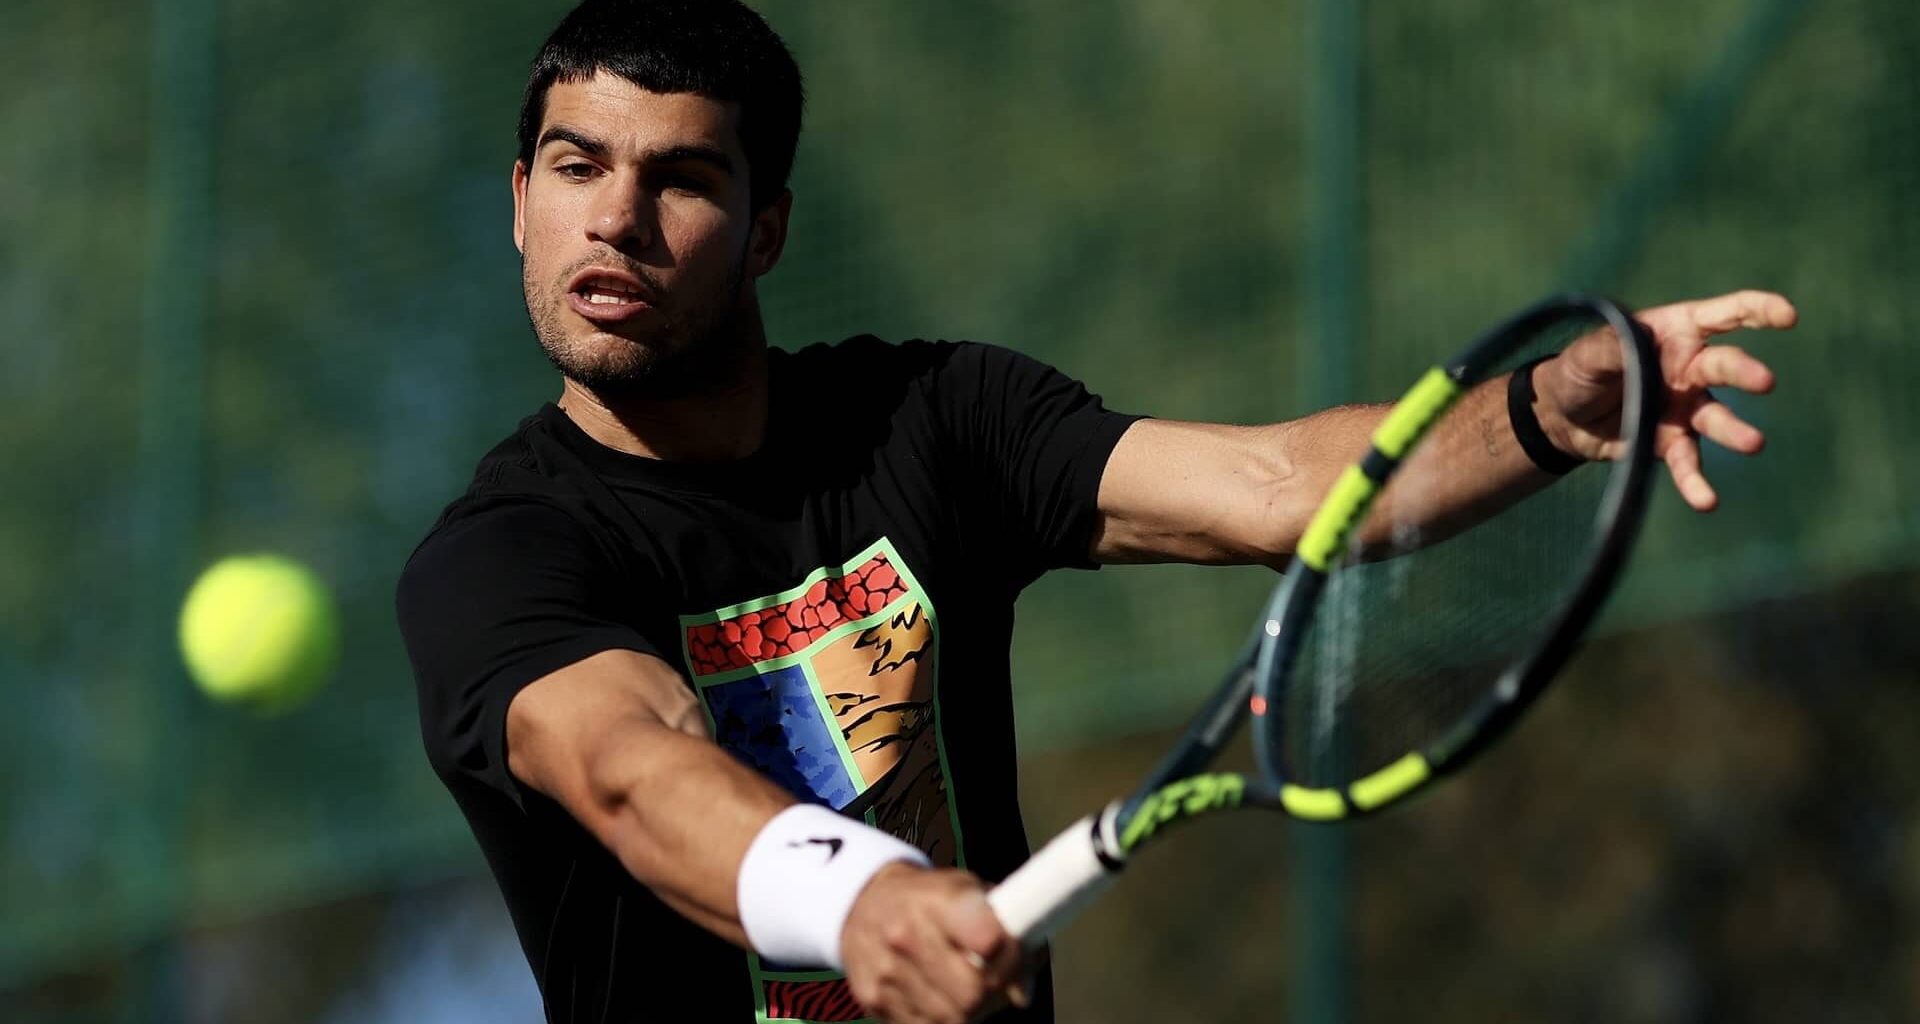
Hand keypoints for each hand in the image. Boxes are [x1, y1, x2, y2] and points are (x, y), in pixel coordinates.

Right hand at [841, 863, 1027, 1023]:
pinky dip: (946, 1019)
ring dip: (974, 1011)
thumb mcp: (966, 889)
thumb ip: (1004, 928)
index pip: (989, 941)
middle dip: (996, 993)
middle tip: (1001, 982)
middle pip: (973, 993)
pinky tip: (946, 996)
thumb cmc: (928, 898)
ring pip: (953, 1019)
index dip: (1014, 956)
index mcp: (936, 900)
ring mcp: (887, 973)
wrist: (861, 904)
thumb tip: (1024, 989)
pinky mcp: (874, 1001)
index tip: (1019, 955)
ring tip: (974, 989)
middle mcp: (906, 936)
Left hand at [1533, 289, 1796, 510]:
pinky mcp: (1671, 442)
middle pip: (1724, 366)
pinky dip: (1696, 481)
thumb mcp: (1589, 354)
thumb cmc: (1582, 370)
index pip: (1724, 315)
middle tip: (1764, 382)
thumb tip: (1639, 344)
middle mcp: (1690, 367)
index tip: (1788, 316)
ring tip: (1754, 444)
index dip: (1758, 310)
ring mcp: (1686, 406)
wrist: (1562, 416)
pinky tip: (1706, 501)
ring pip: (1716, 418)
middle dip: (1744, 372)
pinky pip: (1687, 462)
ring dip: (1734, 430)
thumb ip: (1612, 348)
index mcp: (1675, 332)